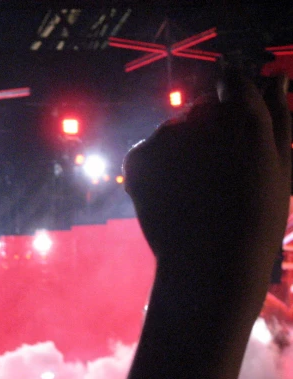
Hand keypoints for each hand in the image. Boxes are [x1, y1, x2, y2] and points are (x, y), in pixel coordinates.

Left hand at [124, 73, 289, 295]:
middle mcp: (199, 119)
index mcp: (242, 117)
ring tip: (195, 190)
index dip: (231, 95)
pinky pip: (148, 152)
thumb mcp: (281, 167)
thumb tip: (276, 77)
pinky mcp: (138, 157)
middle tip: (216, 174)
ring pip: (171, 132)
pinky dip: (156, 167)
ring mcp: (163, 138)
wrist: (208, 264)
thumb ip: (278, 116)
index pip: (231, 82)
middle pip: (199, 111)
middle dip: (206, 130)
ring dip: (180, 149)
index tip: (229, 114)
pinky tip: (173, 194)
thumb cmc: (256, 219)